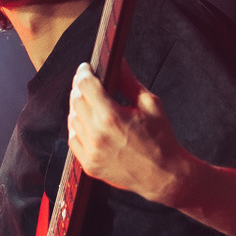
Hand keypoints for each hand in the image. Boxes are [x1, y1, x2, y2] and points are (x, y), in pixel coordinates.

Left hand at [67, 61, 199, 204]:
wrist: (163, 175)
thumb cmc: (160, 138)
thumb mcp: (150, 104)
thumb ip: (128, 81)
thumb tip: (118, 61)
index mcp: (111, 116)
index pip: (86, 85)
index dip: (83, 72)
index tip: (85, 68)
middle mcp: (97, 135)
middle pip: (75, 100)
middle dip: (80, 87)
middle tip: (87, 82)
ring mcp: (91, 152)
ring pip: (72, 120)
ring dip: (77, 107)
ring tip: (89, 102)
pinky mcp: (89, 165)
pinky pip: (73, 140)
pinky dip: (77, 128)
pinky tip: (87, 123)